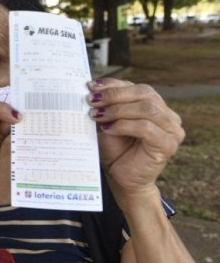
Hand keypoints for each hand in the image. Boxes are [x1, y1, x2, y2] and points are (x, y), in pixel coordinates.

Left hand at [88, 78, 184, 205]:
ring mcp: (172, 130)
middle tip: (92, 101)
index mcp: (156, 106)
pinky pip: (146, 128)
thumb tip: (91, 87)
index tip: (91, 86)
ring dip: (117, 110)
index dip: (114, 85)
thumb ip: (107, 104)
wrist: (120, 177)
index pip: (137, 87)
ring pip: (146, 109)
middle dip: (114, 95)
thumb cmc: (115, 148)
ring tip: (97, 115)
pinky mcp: (168, 145)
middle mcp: (168, 115)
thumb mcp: (108, 121)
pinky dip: (123, 125)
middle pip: (144, 94)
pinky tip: (107, 129)